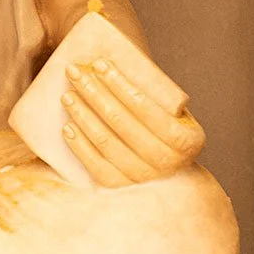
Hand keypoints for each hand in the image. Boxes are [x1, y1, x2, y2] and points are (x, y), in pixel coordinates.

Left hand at [61, 58, 204, 187]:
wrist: (175, 178)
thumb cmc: (171, 133)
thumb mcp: (177, 116)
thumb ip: (158, 98)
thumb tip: (116, 69)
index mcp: (185, 140)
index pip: (146, 107)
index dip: (119, 84)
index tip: (99, 64)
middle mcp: (167, 163)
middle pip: (121, 122)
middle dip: (94, 93)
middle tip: (74, 72)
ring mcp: (143, 179)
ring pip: (106, 143)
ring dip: (83, 116)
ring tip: (68, 95)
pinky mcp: (122, 189)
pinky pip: (96, 167)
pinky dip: (80, 146)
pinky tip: (68, 127)